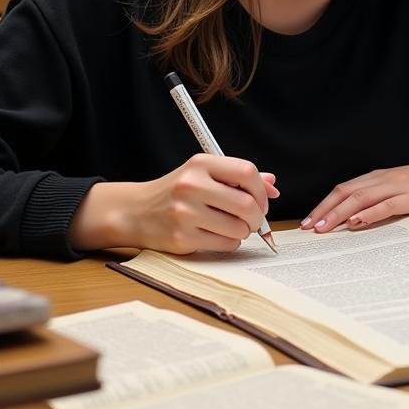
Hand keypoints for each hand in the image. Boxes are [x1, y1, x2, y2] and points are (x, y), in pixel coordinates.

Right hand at [69, 155, 279, 254]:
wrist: (136, 211)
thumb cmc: (176, 191)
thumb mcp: (203, 174)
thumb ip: (238, 177)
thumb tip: (273, 185)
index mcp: (200, 163)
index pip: (246, 171)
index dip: (261, 189)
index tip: (262, 199)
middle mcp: (192, 185)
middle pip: (246, 204)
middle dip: (257, 216)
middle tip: (252, 219)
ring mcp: (185, 213)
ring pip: (238, 228)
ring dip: (243, 231)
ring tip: (231, 226)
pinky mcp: (182, 238)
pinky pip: (225, 244)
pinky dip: (229, 242)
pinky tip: (217, 235)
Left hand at [300, 151, 408, 233]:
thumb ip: (390, 201)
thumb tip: (367, 220)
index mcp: (384, 177)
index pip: (347, 189)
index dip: (326, 203)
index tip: (311, 219)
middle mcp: (387, 179)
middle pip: (347, 192)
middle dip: (325, 210)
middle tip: (308, 228)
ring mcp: (401, 186)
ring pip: (361, 198)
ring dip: (339, 213)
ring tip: (323, 228)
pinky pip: (387, 205)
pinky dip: (368, 214)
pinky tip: (356, 223)